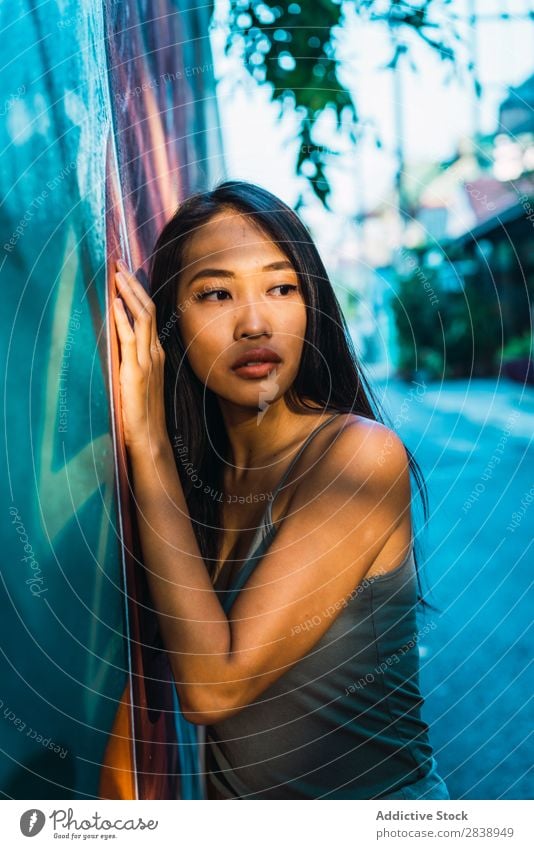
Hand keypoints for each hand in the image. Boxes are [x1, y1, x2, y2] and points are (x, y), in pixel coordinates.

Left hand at [112, 258, 168, 453]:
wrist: (150, 438)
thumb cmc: (144, 416)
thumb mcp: (140, 383)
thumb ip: (134, 363)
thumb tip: (119, 347)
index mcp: (156, 354)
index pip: (149, 316)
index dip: (138, 293)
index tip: (125, 276)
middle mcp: (154, 353)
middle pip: (147, 309)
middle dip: (132, 285)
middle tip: (119, 264)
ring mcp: (147, 360)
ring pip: (141, 317)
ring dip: (128, 294)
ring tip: (116, 275)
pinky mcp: (136, 370)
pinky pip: (129, 338)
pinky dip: (122, 318)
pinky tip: (114, 303)